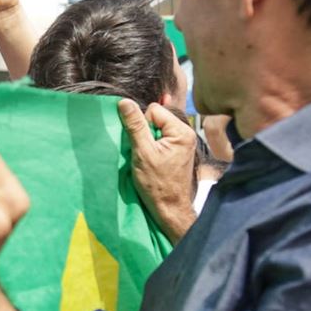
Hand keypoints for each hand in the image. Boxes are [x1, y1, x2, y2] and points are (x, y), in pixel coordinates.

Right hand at [118, 100, 197, 244]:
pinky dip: (153, 146)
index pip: (154, 110)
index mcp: (181, 131)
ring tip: (150, 159)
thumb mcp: (142, 153)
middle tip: (145, 153)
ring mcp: (183, 142)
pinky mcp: (178, 150)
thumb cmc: (157, 184)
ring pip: (157, 128)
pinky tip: (153, 159)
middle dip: (146, 132)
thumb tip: (124, 102)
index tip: (143, 146)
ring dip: (148, 141)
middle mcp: (186, 133)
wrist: (169, 209)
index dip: (142, 125)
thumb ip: (135, 125)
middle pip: (156, 117)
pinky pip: (161, 138)